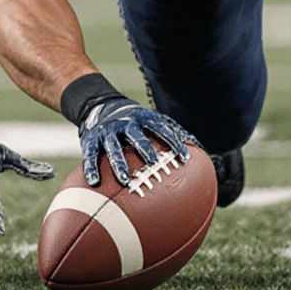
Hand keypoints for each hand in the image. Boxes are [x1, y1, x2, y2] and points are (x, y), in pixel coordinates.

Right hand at [79, 98, 193, 186]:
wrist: (98, 107)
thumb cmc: (134, 121)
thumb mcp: (150, 120)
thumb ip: (171, 131)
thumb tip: (200, 147)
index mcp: (143, 118)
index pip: (161, 128)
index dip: (173, 141)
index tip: (185, 157)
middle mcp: (125, 123)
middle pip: (136, 136)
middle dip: (144, 149)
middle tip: (154, 163)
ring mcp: (107, 132)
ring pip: (112, 148)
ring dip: (118, 164)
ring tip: (125, 181)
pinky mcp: (91, 141)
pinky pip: (90, 156)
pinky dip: (91, 168)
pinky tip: (95, 182)